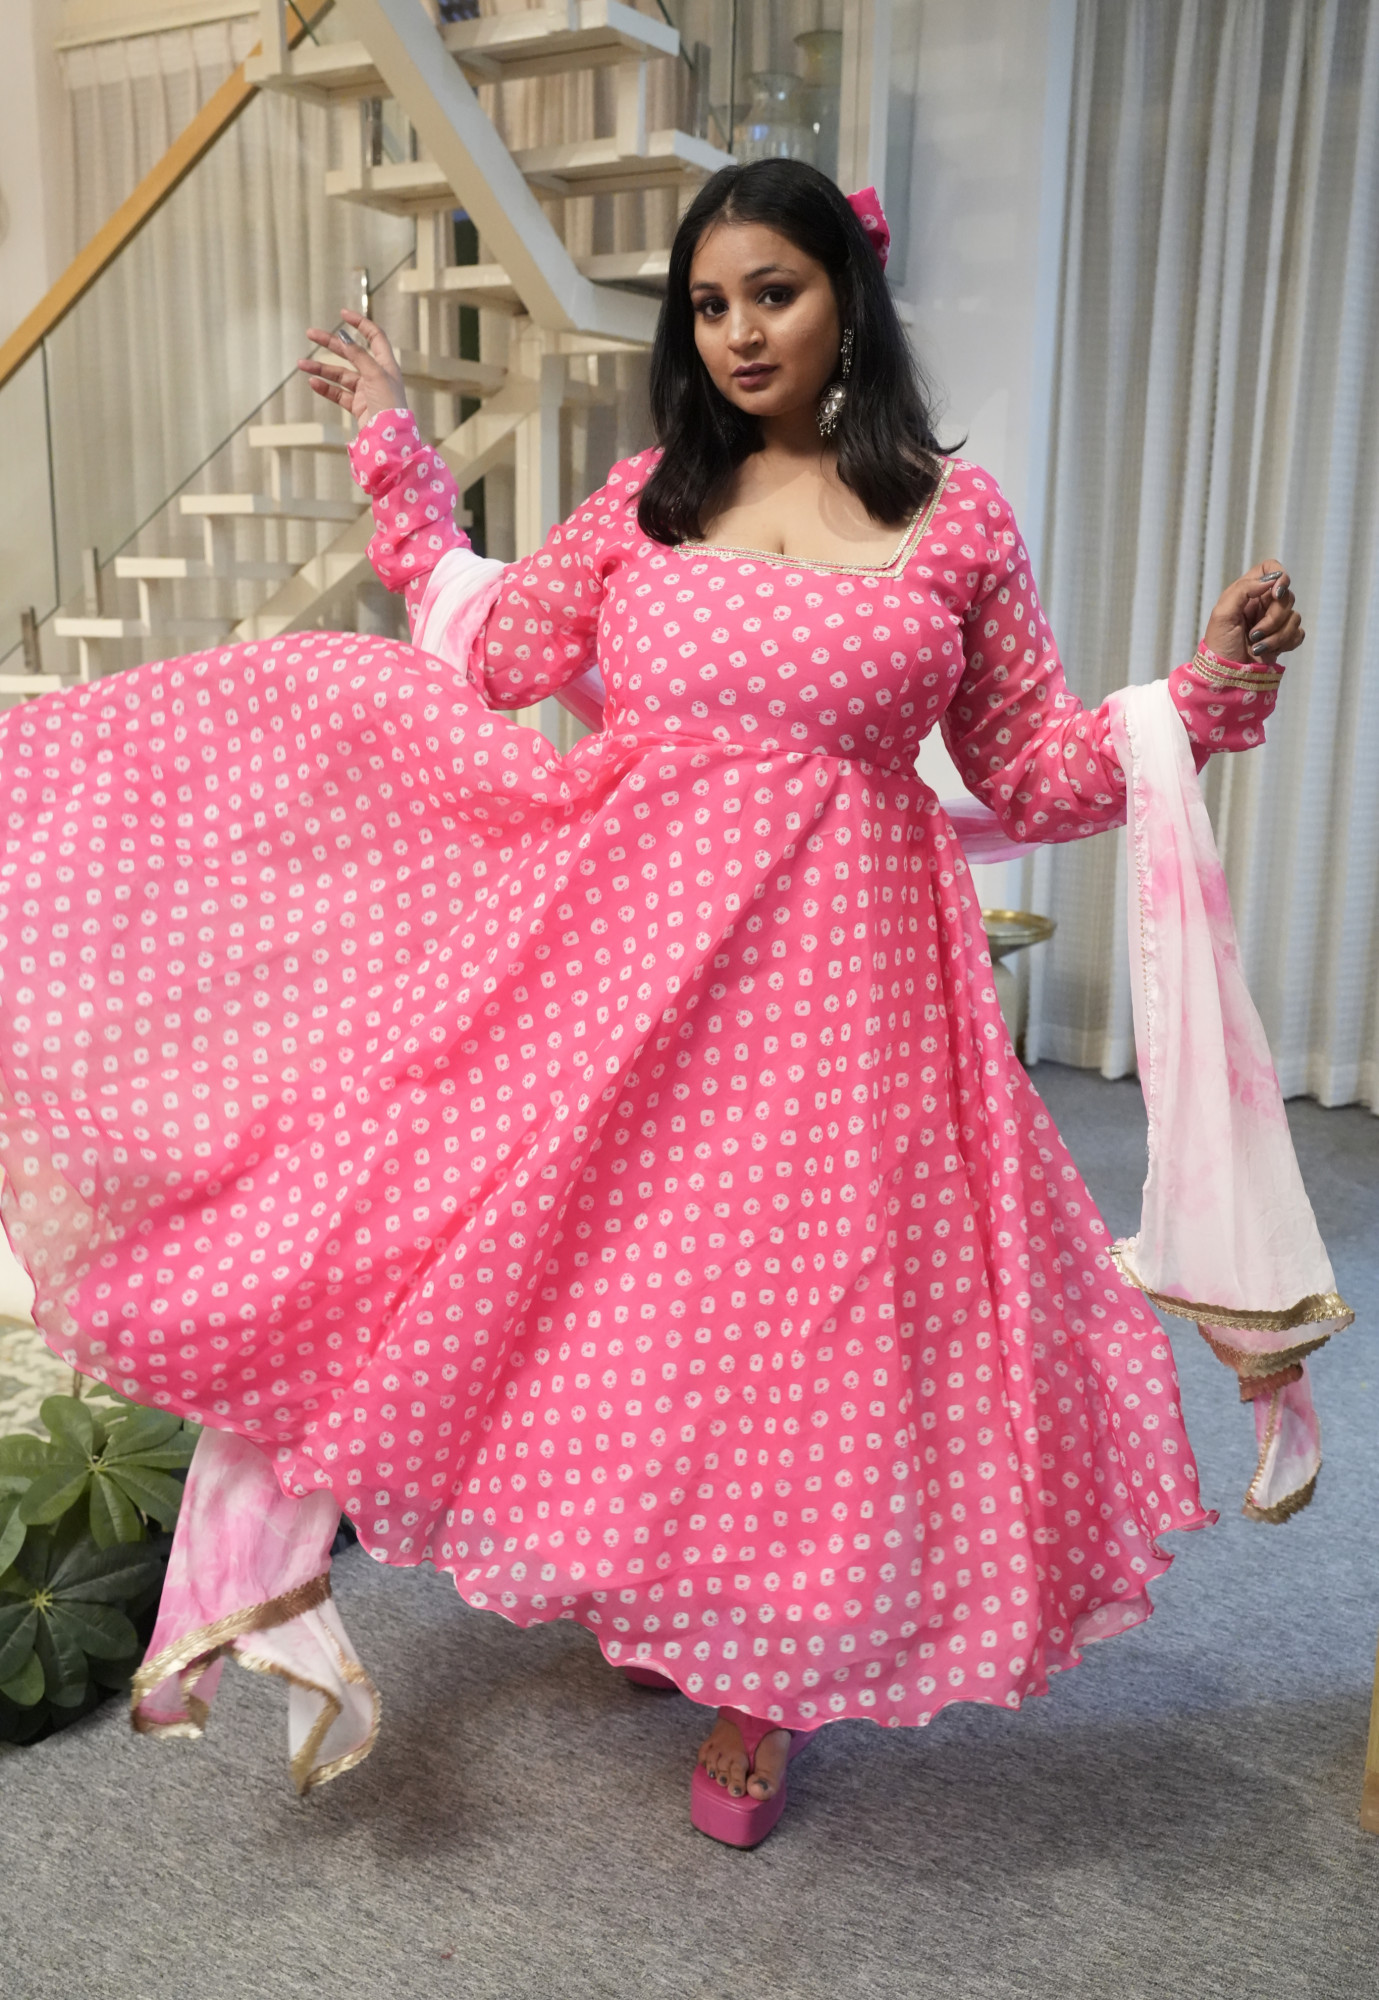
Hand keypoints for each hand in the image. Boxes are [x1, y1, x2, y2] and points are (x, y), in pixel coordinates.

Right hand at [297, 308, 405, 427]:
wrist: (389, 439)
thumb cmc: (390, 406)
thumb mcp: (376, 375)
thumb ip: (360, 356)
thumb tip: (345, 338)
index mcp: (386, 364)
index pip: (374, 336)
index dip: (360, 323)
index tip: (343, 314)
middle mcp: (376, 375)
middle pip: (351, 353)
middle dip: (331, 343)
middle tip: (311, 334)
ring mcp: (366, 391)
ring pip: (340, 374)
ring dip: (321, 369)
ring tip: (302, 364)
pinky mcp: (358, 406)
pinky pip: (338, 394)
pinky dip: (326, 388)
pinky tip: (313, 382)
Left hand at [1202, 558, 1303, 665]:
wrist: (1226, 675)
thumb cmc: (1219, 645)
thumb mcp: (1222, 613)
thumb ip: (1243, 590)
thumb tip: (1270, 580)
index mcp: (1248, 593)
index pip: (1271, 569)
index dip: (1280, 577)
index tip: (1276, 594)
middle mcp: (1263, 604)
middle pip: (1286, 597)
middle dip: (1273, 618)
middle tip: (1254, 634)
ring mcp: (1275, 622)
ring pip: (1294, 617)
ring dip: (1276, 636)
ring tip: (1257, 646)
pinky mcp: (1283, 639)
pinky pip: (1298, 633)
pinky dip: (1285, 643)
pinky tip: (1268, 651)